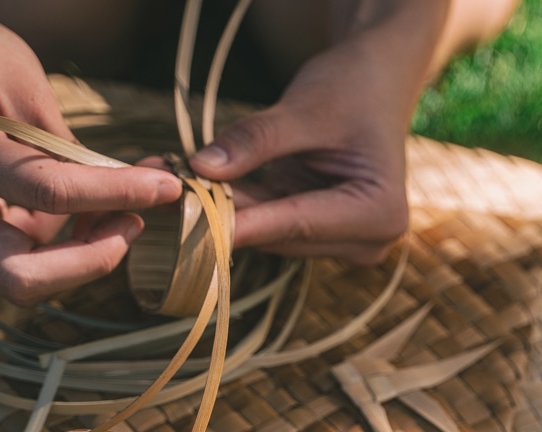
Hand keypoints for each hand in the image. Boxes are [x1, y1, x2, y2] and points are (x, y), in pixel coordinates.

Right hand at [0, 1, 182, 304]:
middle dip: (89, 262)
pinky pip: (25, 261)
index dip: (115, 193)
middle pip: (18, 276)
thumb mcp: (28, 88)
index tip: (165, 186)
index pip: (46, 190)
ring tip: (124, 211)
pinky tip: (98, 212)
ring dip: (84, 258)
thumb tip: (148, 190)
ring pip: (22, 280)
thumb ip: (75, 151)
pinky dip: (71, 249)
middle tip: (133, 223)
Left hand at [188, 4, 445, 264]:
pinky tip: (195, 183)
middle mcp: (366, 240)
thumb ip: (256, 140)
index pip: (296, 224)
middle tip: (162, 187)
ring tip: (171, 178)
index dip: (238, 220)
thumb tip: (201, 168)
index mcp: (378, 214)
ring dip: (222, 207)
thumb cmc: (353, 88)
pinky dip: (235, 201)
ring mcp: (343, 240)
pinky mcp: (320, 232)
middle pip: (280, 235)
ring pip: (268, 232)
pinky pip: (269, 221)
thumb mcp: (305, 108)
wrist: (375, 81)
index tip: (185, 217)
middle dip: (223, 211)